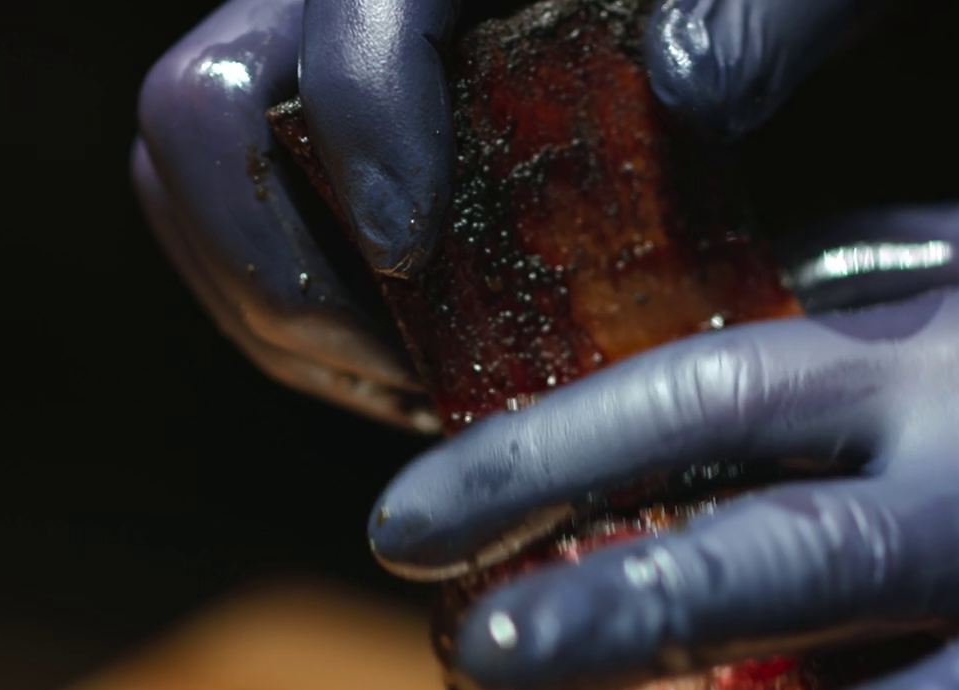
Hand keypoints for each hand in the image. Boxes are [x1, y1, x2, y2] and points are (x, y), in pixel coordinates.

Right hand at [134, 0, 886, 423]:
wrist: (727, 0)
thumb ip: (769, 9)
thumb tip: (690, 83)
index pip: (343, 20)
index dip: (361, 140)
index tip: (413, 251)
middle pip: (196, 112)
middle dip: (269, 262)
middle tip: (393, 360)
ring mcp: (317, 63)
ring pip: (190, 187)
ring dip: (274, 309)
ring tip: (404, 382)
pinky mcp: (327, 139)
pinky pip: (241, 231)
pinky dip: (294, 317)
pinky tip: (407, 369)